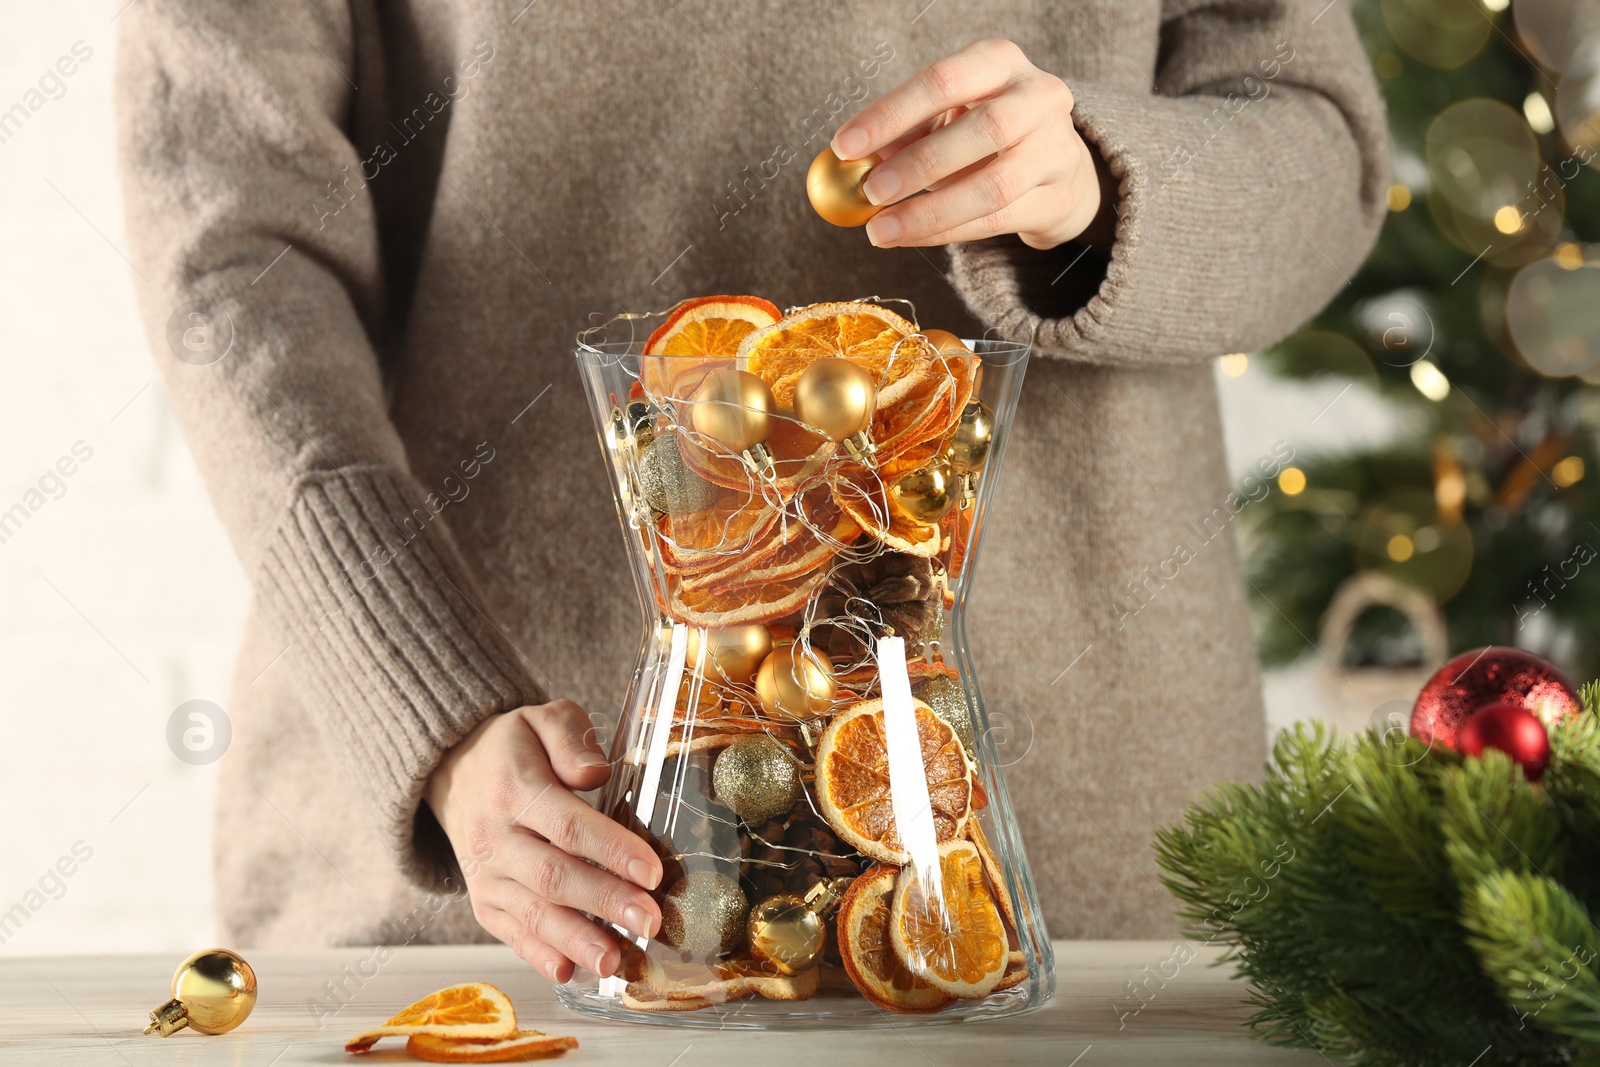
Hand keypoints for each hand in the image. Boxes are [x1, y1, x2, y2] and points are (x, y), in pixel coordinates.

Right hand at [424, 702, 662, 982]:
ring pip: (533, 913)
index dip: (611, 849)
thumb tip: (595, 773)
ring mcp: (487, 874)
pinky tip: (572, 971)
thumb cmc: (514, 747)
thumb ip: (570, 738)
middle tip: (651, 921)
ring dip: (577, 940)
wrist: (453, 772)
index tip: (653, 871)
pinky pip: (510, 933)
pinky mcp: (484, 902)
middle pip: (554, 876)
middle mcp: (495, 836)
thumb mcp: (541, 719)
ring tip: (618, 961)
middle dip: (605, 902)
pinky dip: (539, 955)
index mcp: (514, 788)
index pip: (567, 824)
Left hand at [831, 39, 1110, 250]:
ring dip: (930, 212)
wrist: (1055, 163)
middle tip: (871, 192)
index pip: (942, 80)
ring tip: (880, 229)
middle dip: (919, 163)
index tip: (844, 146)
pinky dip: (946, 232)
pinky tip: (909, 238)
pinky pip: (997, 221)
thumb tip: (850, 161)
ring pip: (994, 186)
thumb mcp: (945, 116)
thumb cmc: (982, 133)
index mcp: (1000, 62)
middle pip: (984, 128)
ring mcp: (1057, 149)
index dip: (890, 114)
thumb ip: (903, 132)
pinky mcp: (1059, 197)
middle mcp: (1039, 97)